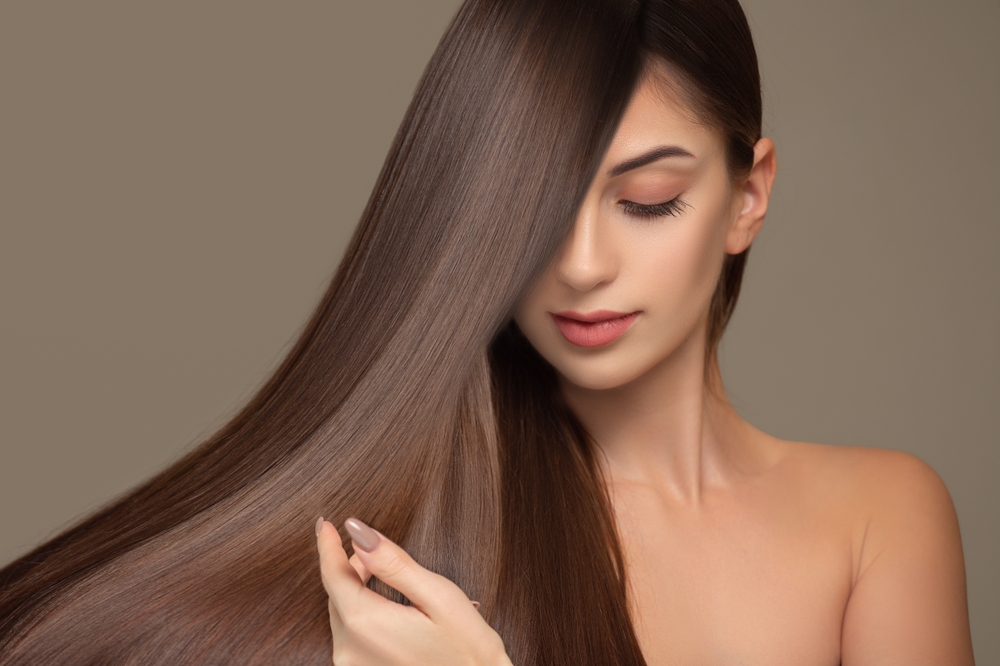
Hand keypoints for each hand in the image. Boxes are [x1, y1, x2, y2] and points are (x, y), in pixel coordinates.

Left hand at [316, 516, 512, 665]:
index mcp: (366, 624)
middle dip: (349, 566)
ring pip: (343, 615)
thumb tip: (358, 532)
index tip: (326, 524)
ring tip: (376, 572)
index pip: (333, 574)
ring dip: (355, 590)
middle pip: (337, 594)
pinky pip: (350, 637)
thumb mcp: (437, 595)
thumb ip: (393, 563)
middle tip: (369, 547)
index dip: (329, 544)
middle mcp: (350, 650)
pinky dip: (360, 615)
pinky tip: (382, 606)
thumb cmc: (467, 649)